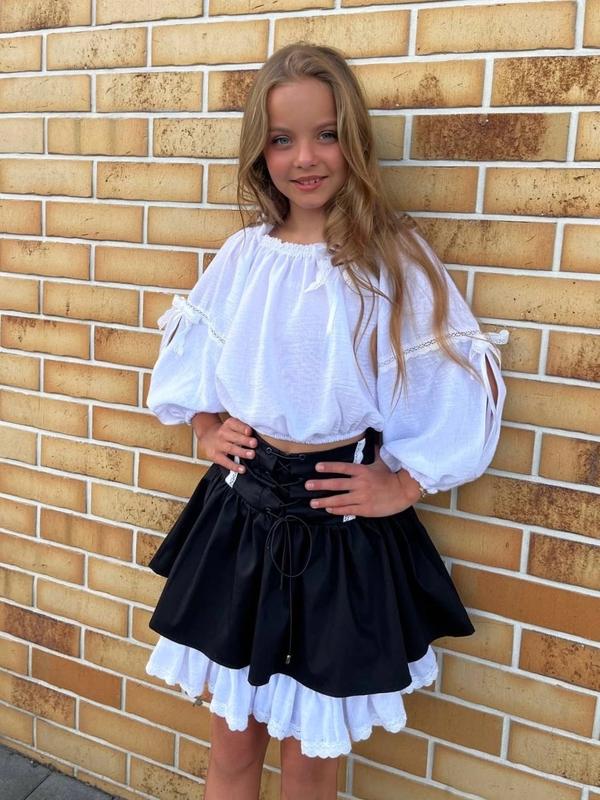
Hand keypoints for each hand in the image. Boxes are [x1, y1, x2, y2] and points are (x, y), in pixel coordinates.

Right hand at [196, 416, 256, 473]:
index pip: (235, 424)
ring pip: (231, 448)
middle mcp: (223, 433)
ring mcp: (219, 445)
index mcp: (228, 424)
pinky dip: (234, 466)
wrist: (207, 436)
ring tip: (251, 454)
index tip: (250, 431)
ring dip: (242, 452)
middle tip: (254, 443)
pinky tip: (242, 469)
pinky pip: (225, 462)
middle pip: (234, 437)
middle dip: (245, 440)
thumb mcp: (232, 426)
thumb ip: (243, 429)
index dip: (242, 428)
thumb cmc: (225, 432)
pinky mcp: (215, 456)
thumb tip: (256, 436)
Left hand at [304, 445, 421, 516]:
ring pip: (339, 499)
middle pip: (336, 484)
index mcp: (362, 471)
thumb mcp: (381, 462)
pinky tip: (328, 509)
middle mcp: (360, 484)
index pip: (342, 468)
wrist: (404, 492)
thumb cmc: (391, 477)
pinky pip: (348, 510)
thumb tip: (373, 438)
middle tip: (307, 486)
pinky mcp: (365, 509)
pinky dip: (337, 509)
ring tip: (312, 502)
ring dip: (324, 501)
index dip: (329, 467)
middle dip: (320, 485)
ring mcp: (362, 497)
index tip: (317, 467)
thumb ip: (374, 451)